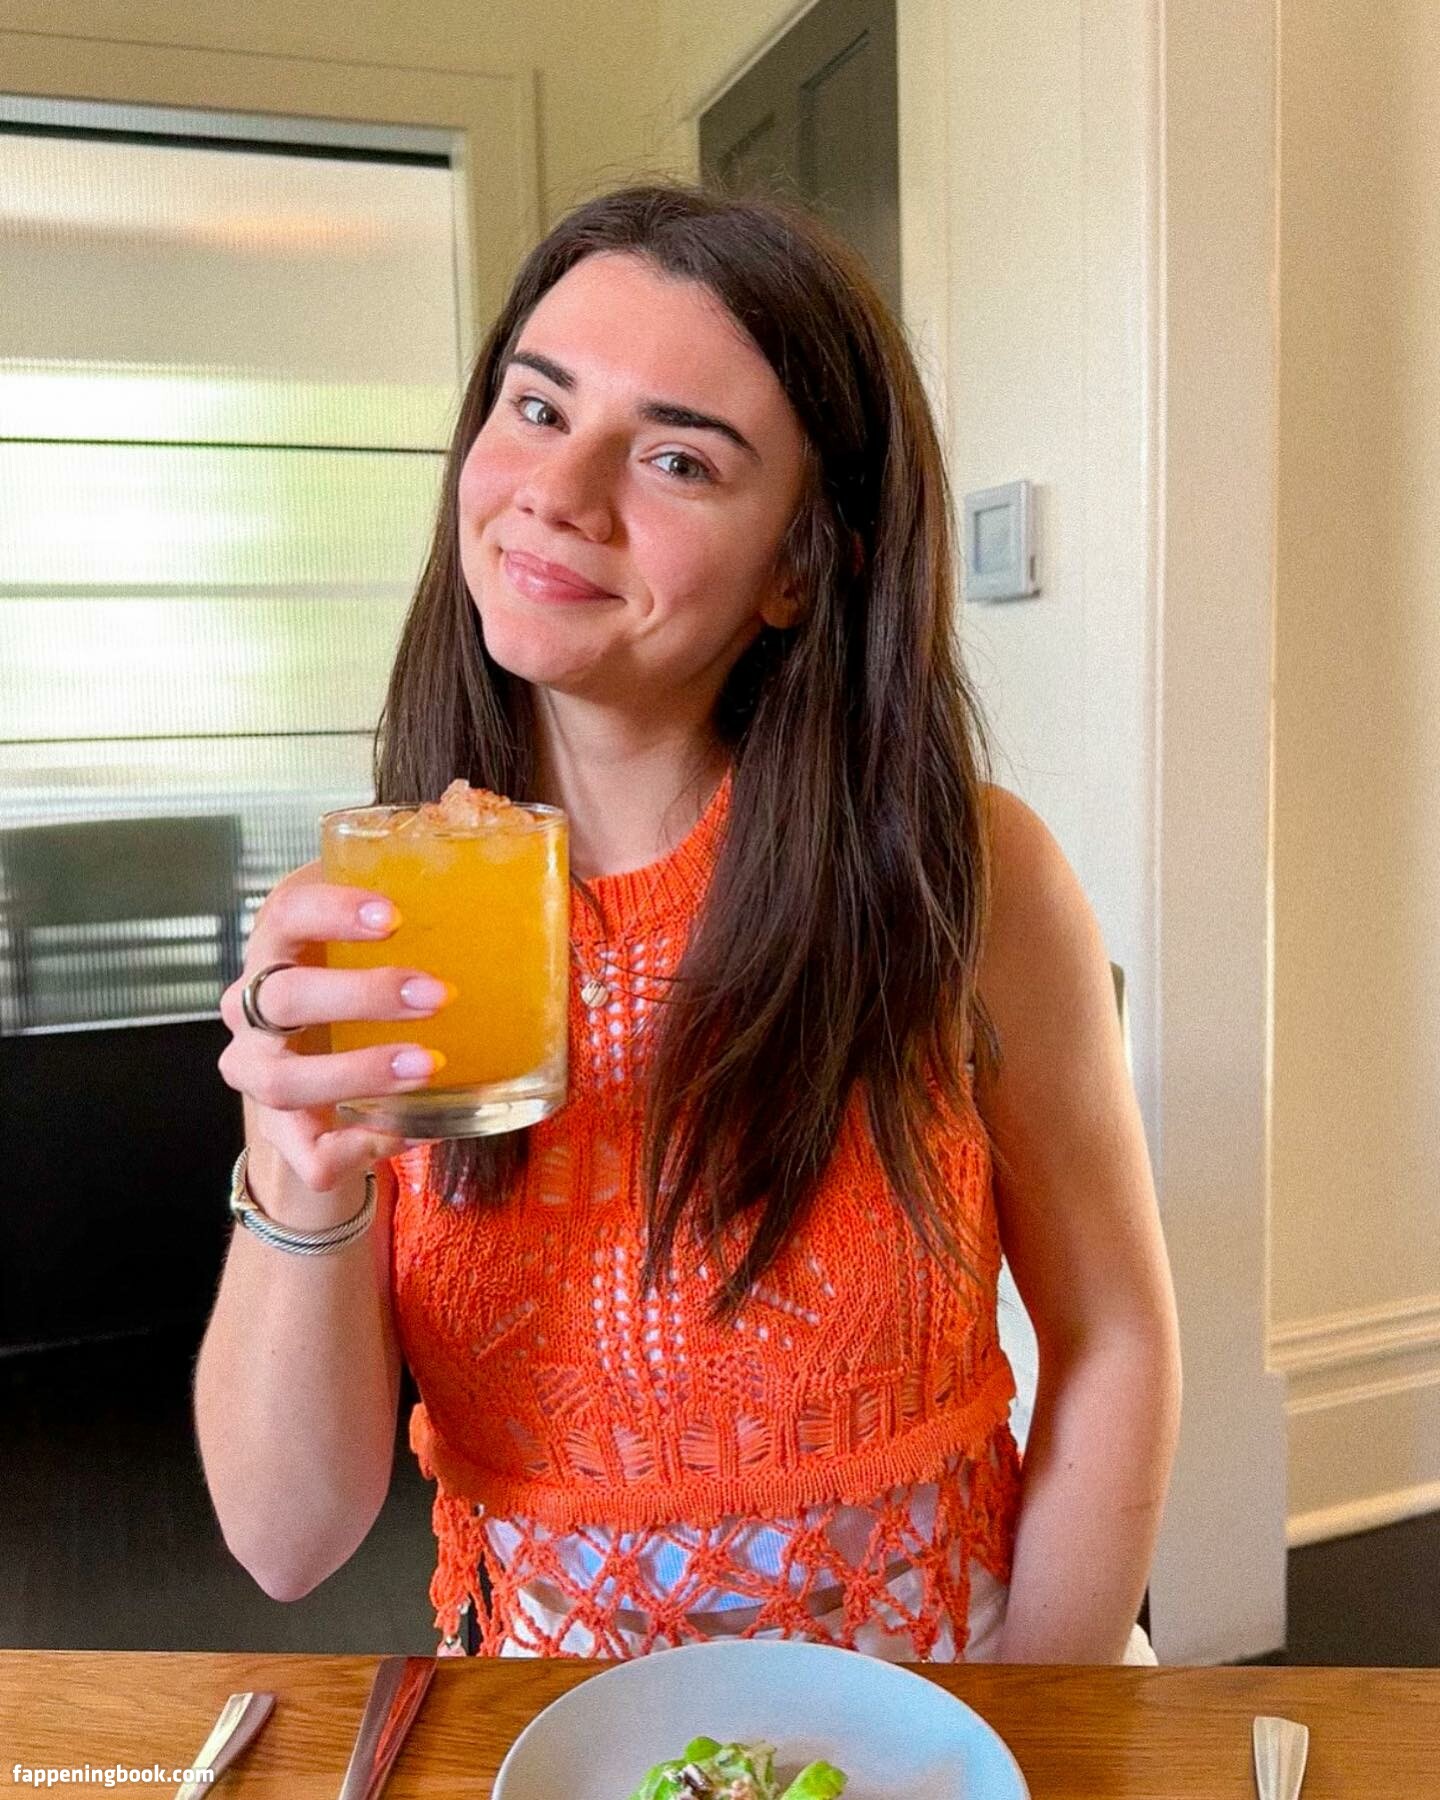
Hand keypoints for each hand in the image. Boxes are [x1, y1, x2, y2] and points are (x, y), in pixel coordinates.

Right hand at [218, 861, 450, 1193]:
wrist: (322, 1078)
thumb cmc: (358, 986)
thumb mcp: (377, 940)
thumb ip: (425, 907)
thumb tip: (514, 871)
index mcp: (278, 947)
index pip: (286, 913)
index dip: (332, 912)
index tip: (394, 915)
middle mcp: (251, 1010)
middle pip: (281, 997)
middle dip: (361, 995)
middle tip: (436, 995)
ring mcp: (259, 1073)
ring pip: (282, 1081)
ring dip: (357, 1072)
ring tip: (429, 1065)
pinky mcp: (281, 1134)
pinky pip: (307, 1154)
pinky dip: (355, 1149)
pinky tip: (407, 1132)